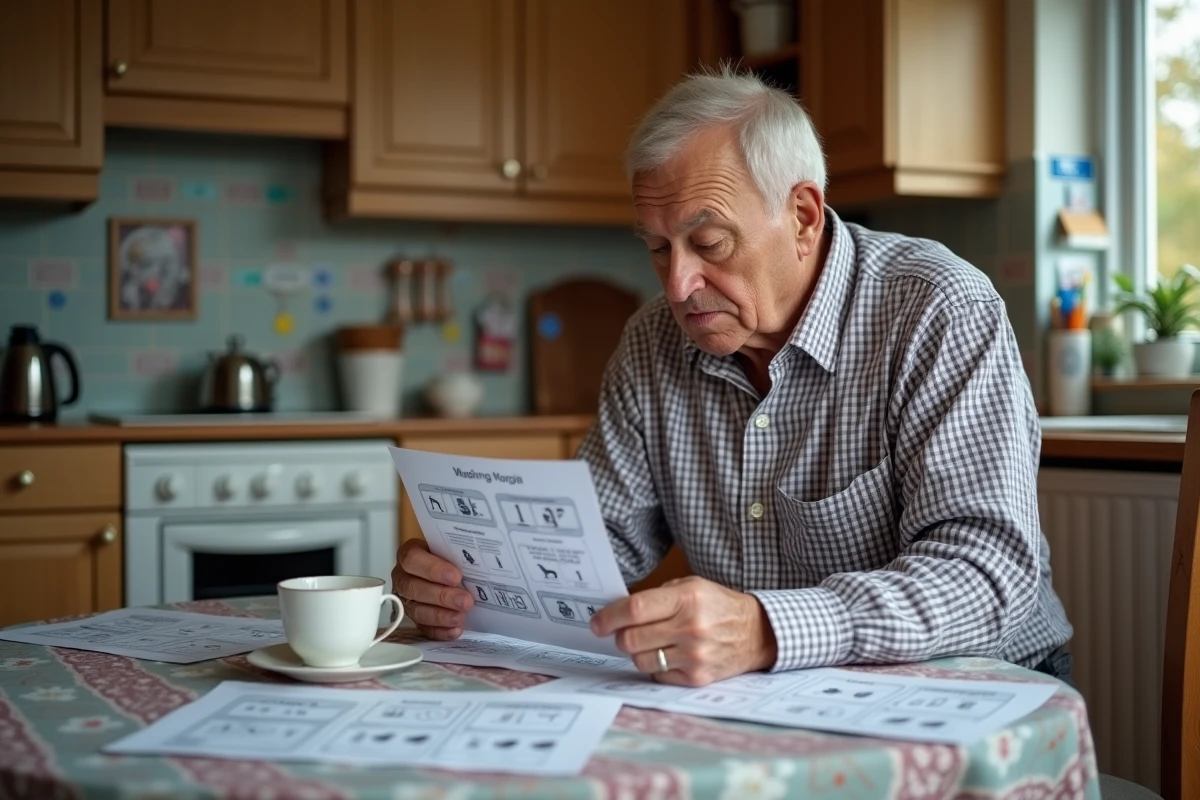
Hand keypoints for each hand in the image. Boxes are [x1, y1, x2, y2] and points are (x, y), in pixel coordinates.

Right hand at [391, 539, 474, 640]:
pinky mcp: (414, 618)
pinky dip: (440, 631)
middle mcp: (403, 578)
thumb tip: (479, 559)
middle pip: (415, 588)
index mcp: (409, 555)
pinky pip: (423, 628)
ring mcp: (406, 600)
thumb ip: (456, 552)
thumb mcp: (449, 548)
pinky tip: (455, 630)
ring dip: (441, 616)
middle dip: (442, 596)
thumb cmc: (447, 556)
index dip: (433, 569)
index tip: (456, 576)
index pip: (413, 560)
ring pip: (417, 610)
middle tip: (465, 601)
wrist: (446, 568)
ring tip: (460, 617)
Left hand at [589, 576, 777, 685]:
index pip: (635, 610)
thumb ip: (657, 597)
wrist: (757, 633)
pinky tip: (670, 654)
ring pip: (641, 661)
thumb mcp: (691, 587)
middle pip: (632, 639)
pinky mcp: (698, 678)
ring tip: (654, 642)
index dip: (609, 617)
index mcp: (687, 599)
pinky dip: (657, 666)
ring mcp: (695, 656)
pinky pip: (658, 675)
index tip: (596, 623)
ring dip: (639, 652)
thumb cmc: (718, 606)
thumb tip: (618, 612)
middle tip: (624, 632)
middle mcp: (691, 628)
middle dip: (620, 636)